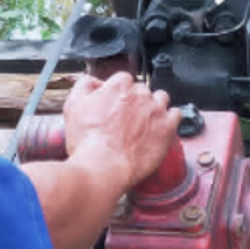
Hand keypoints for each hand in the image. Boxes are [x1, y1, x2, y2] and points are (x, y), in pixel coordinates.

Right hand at [62, 73, 181, 189]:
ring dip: (154, 107)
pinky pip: (176, 115)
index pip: (122, 80)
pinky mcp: (168, 128)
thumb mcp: (73, 106)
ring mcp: (156, 110)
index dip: (117, 94)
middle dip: (134, 102)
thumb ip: (84, 86)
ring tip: (144, 123)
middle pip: (141, 91)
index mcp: (119, 85)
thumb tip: (93, 82)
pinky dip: (170, 119)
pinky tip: (160, 128)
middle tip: (125, 120)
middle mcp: (141, 93)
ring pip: (160, 99)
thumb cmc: (87, 141)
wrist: (103, 167)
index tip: (114, 106)